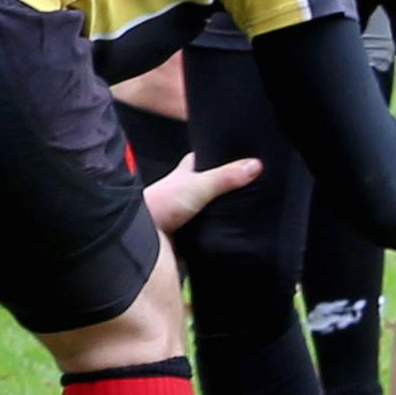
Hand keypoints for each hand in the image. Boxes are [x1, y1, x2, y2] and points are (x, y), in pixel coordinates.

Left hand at [140, 150, 259, 238]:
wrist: (140, 239)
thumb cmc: (160, 205)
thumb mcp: (198, 186)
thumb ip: (225, 177)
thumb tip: (255, 165)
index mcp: (183, 174)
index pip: (200, 159)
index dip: (214, 155)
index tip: (234, 154)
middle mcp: (182, 192)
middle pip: (207, 186)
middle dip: (223, 189)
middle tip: (248, 188)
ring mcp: (183, 214)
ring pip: (207, 210)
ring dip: (220, 213)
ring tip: (246, 212)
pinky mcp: (185, 235)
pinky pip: (206, 233)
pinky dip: (216, 233)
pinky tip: (231, 234)